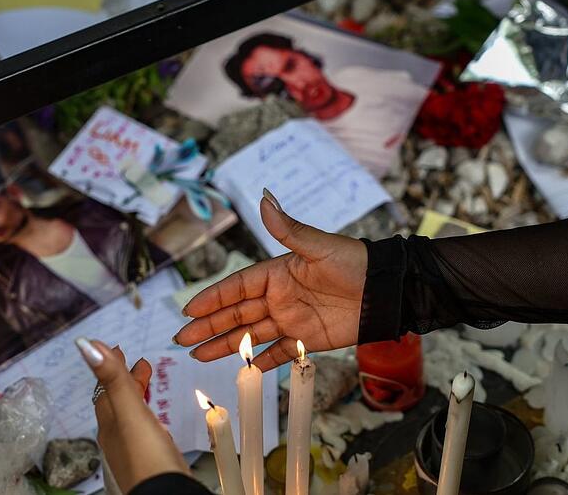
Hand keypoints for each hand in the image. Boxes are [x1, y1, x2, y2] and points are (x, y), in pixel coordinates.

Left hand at [77, 339, 188, 492]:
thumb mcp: (130, 411)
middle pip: (117, 399)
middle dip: (125, 378)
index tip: (117, 347)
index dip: (110, 365)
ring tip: (146, 381)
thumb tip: (85, 345)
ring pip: (129, 413)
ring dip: (136, 393)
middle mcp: (116, 434)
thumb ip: (113, 378)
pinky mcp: (148, 458)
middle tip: (138, 361)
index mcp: (109, 421)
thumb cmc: (147, 457)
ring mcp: (132, 448)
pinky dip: (145, 413)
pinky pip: (142, 428)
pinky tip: (154, 419)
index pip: (105, 387)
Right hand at [175, 190, 366, 370]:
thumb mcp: (319, 246)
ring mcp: (291, 319)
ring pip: (250, 335)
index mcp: (277, 273)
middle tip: (181, 338)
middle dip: (208, 326)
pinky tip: (243, 370)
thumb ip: (288, 229)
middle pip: (236, 314)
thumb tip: (264, 197)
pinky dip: (261, 362)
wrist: (386, 291)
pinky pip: (279, 353)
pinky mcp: (307, 339)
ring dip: (225, 345)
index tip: (189, 309)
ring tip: (197, 355)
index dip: (212, 298)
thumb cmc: (355, 262)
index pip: (236, 287)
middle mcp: (279, 297)